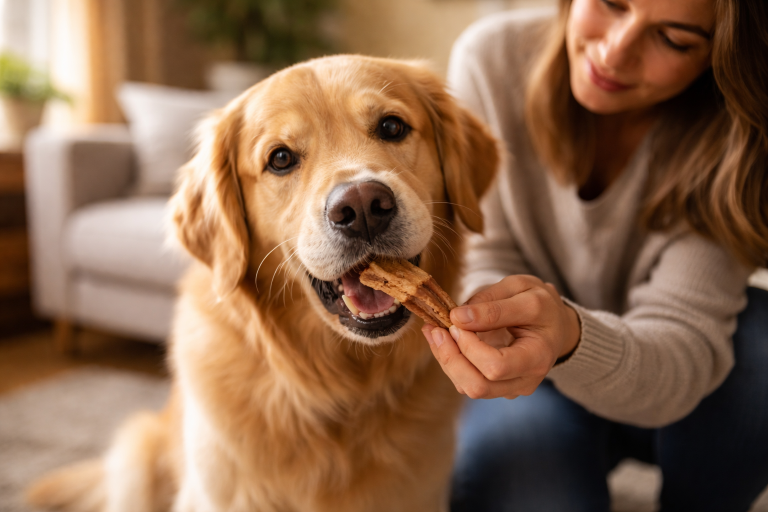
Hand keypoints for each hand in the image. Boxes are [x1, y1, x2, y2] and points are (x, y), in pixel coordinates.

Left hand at [422, 275, 580, 398]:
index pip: (496, 366)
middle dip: (450, 358)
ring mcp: (510, 387)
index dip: (469, 346)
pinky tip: (442, 339)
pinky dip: (449, 362)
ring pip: (468, 387)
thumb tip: (458, 318)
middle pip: (479, 386)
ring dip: (445, 360)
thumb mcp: (521, 291)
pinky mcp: (496, 386)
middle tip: (436, 328)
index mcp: (538, 355)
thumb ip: (492, 306)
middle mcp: (526, 380)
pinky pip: (466, 382)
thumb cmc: (539, 304)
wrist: (552, 322)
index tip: (456, 319)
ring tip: (433, 331)